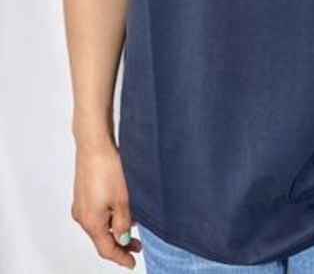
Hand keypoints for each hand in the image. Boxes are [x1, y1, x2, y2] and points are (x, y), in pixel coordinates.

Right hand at [71, 142, 141, 268]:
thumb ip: (123, 223)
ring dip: (115, 228)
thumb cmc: (108, 169)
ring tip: (134, 225)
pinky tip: (122, 210)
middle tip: (138, 246)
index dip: (121, 257)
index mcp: (91, 222)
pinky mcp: (83, 194)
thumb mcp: (123, 200)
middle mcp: (82, 217)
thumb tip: (124, 238)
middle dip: (120, 243)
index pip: (106, 249)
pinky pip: (97, 213)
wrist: (94, 146)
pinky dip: (109, 216)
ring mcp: (81, 205)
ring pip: (100, 225)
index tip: (132, 263)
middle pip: (102, 238)